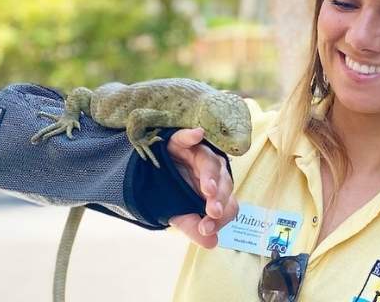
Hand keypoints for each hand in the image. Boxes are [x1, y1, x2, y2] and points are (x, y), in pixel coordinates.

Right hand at [167, 128, 238, 247]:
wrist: (151, 178)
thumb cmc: (174, 196)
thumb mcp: (182, 216)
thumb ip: (196, 229)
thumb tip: (212, 244)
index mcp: (219, 193)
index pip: (229, 205)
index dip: (221, 218)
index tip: (206, 228)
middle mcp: (215, 173)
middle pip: (224, 183)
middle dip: (219, 199)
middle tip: (213, 211)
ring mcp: (199, 155)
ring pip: (211, 162)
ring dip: (210, 176)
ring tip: (208, 189)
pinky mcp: (182, 143)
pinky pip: (187, 138)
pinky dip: (192, 136)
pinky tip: (197, 134)